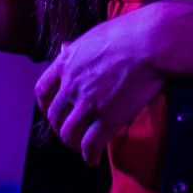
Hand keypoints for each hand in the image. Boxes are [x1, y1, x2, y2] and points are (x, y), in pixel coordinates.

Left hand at [34, 5, 164, 164]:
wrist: (150, 43)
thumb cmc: (128, 33)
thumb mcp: (92, 36)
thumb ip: (76, 49)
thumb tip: (65, 48)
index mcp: (65, 63)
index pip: (42, 90)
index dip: (45, 105)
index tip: (50, 111)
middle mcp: (71, 85)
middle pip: (54, 115)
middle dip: (59, 127)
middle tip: (68, 132)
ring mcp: (88, 103)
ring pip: (68, 133)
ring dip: (72, 143)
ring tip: (79, 147)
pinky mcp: (108, 118)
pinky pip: (91, 144)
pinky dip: (89, 155)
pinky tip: (93, 159)